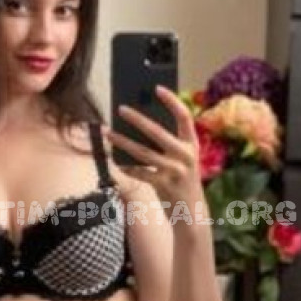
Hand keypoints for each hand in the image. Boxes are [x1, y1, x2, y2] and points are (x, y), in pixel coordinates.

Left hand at [108, 86, 204, 209]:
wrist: (192, 212)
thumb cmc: (183, 180)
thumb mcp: (183, 160)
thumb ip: (169, 145)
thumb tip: (139, 126)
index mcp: (192, 144)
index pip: (184, 117)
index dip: (172, 101)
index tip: (158, 88)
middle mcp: (186, 156)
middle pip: (158, 132)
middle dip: (137, 119)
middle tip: (120, 109)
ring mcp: (175, 171)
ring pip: (143, 153)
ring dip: (123, 142)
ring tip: (108, 133)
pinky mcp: (164, 185)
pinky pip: (140, 173)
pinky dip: (126, 168)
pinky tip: (115, 163)